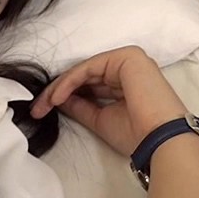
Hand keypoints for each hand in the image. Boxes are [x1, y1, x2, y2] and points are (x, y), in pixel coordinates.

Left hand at [30, 46, 187, 155]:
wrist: (162, 140)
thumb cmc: (137, 135)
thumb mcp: (100, 119)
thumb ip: (80, 106)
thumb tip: (59, 100)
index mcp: (126, 82)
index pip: (88, 84)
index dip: (63, 96)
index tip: (42, 113)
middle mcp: (127, 68)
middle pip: (83, 76)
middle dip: (56, 92)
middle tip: (37, 109)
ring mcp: (128, 60)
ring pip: (83, 71)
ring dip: (58, 88)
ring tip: (41, 106)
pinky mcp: (126, 57)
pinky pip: (88, 69)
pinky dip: (68, 83)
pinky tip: (56, 98)